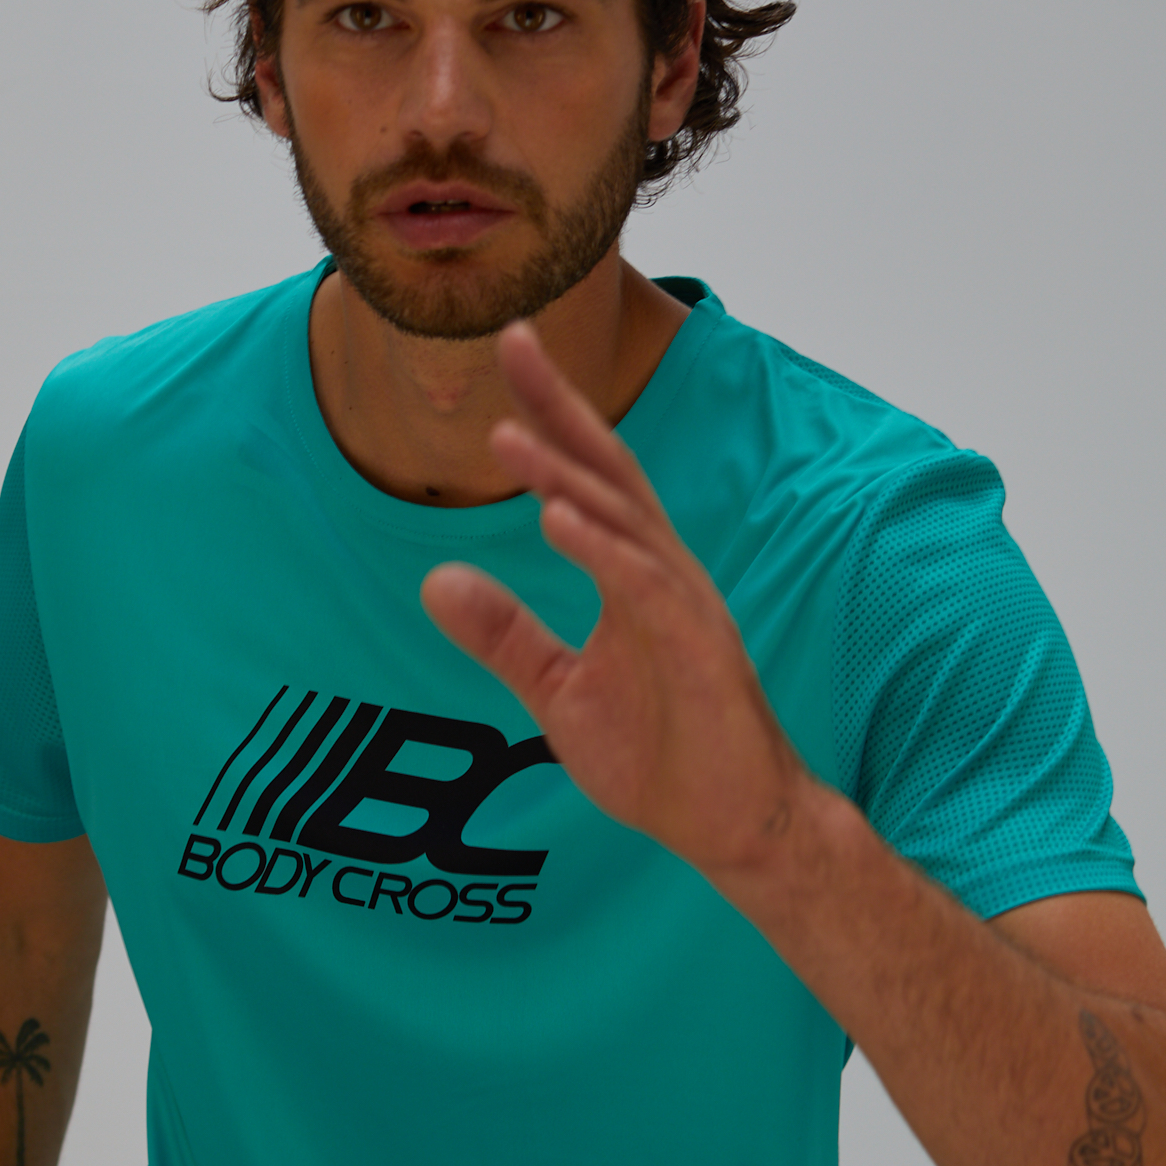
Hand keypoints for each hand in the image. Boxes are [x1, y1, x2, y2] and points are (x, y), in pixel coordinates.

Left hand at [420, 321, 812, 886]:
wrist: (731, 826)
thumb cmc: (660, 757)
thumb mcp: (557, 692)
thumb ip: (504, 634)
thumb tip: (434, 580)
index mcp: (632, 573)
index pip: (585, 477)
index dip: (547, 414)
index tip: (506, 352)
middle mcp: (661, 573)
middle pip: (609, 470)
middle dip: (560, 405)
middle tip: (511, 339)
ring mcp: (686, 608)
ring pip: (622, 522)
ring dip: (565, 476)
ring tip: (506, 439)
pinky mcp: (700, 652)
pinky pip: (646, 589)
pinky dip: (604, 551)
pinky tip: (560, 521)